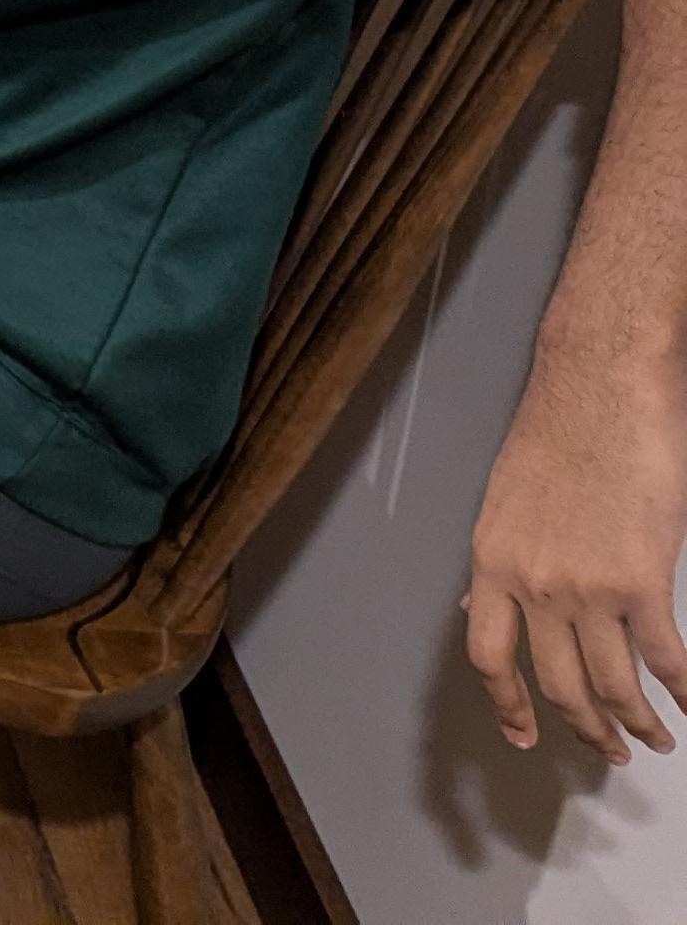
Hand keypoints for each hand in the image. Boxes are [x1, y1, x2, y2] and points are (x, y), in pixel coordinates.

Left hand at [464, 336, 686, 758]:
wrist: (599, 391)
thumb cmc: (555, 437)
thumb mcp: (503, 503)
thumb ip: (498, 564)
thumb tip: (477, 610)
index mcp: (491, 562)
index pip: (487, 656)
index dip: (507, 706)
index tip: (525, 737)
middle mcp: (533, 584)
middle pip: (557, 684)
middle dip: (585, 728)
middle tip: (608, 752)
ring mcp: (588, 587)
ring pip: (613, 683)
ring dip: (637, 721)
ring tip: (654, 739)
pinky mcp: (644, 581)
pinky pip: (665, 657)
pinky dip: (682, 690)